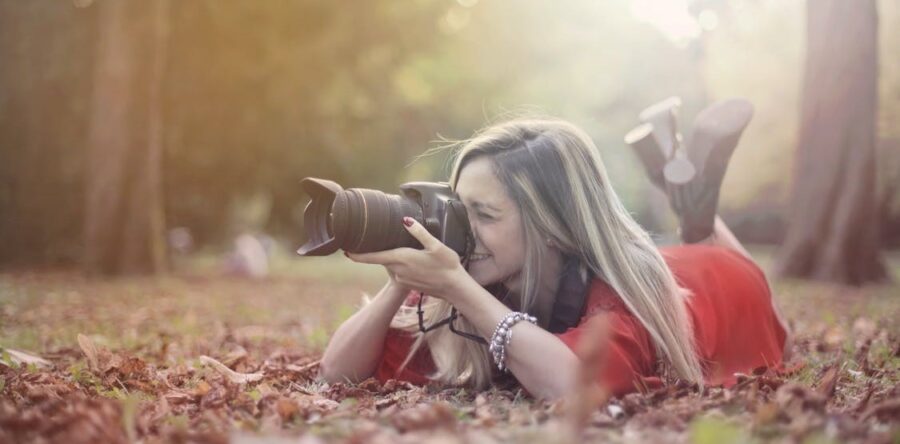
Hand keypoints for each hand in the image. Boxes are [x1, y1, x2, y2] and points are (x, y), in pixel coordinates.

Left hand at [345, 217, 467, 300]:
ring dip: (394, 258)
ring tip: (405, 249)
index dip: (357, 255)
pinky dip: (401, 265)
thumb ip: (419, 232)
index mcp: (401, 259)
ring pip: (392, 265)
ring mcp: (402, 279)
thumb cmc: (447, 265)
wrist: (454, 288)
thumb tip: (405, 221)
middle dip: (378, 251)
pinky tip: (413, 261)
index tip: (346, 251)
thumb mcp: (436, 245)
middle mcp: (398, 271)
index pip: (373, 257)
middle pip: (382, 259)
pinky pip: (399, 272)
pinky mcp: (407, 284)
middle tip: (378, 239)